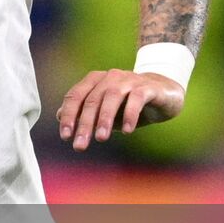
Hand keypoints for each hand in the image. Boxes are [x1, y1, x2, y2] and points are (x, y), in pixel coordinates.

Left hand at [57, 69, 183, 150]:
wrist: (164, 93)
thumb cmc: (129, 104)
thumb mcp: (105, 110)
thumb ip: (84, 111)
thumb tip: (59, 115)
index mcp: (95, 80)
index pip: (75, 96)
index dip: (69, 115)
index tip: (65, 136)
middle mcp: (110, 77)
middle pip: (92, 99)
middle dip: (85, 124)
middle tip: (80, 145)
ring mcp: (129, 79)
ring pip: (112, 97)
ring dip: (105, 119)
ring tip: (100, 138)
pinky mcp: (148, 87)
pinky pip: (136, 99)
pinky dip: (130, 115)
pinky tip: (127, 131)